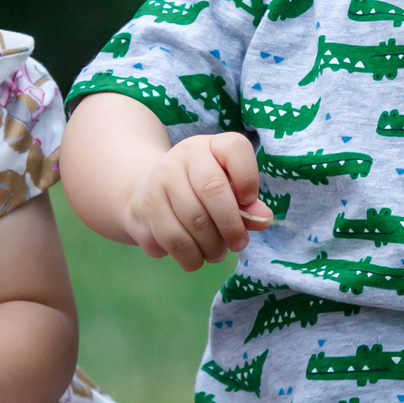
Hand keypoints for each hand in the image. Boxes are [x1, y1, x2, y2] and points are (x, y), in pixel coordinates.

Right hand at [123, 131, 273, 269]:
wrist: (148, 190)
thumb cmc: (199, 190)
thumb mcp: (225, 188)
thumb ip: (248, 204)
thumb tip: (263, 218)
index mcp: (209, 146)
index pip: (235, 148)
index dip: (248, 179)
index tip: (249, 202)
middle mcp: (181, 157)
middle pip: (212, 191)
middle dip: (231, 226)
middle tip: (238, 245)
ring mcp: (157, 181)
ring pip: (191, 222)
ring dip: (210, 247)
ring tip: (216, 254)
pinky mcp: (140, 208)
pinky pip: (170, 241)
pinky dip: (187, 257)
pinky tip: (193, 256)